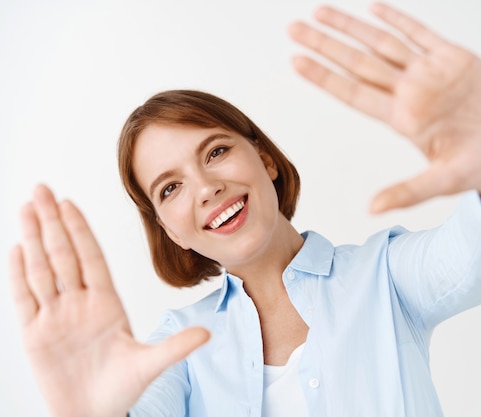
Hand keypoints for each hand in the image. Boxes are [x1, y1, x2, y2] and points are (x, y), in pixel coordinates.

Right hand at [8, 185, 209, 416]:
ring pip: (42, 269)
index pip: (91, 258)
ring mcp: (55, 316)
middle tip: (42, 189)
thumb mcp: (151, 365)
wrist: (93, 415)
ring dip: (34, 238)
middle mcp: (79, 304)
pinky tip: (16, 248)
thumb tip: (208, 333)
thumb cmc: (121, 389)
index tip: (70, 202)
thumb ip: (175, 346)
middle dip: (52, 221)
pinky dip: (18, 274)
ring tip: (26, 207)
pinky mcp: (35, 335)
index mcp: (107, 304)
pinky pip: (23, 298)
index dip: (80, 230)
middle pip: (63, 254)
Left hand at [289, 3, 480, 212]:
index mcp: (404, 119)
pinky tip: (374, 8)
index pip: (353, 94)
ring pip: (383, 43)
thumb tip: (372, 209)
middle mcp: (411, 93)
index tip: (295, 61)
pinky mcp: (456, 59)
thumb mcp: (444, 181)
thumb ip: (409, 191)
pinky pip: (422, 33)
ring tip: (321, 11)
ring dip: (352, 27)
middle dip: (326, 45)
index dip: (324, 77)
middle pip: (359, 63)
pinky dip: (399, 19)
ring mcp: (431, 74)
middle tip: (293, 28)